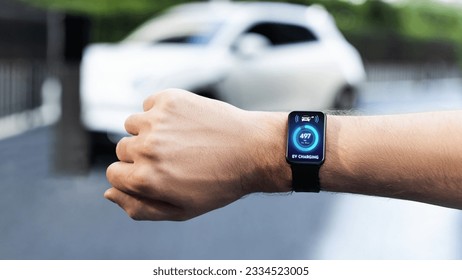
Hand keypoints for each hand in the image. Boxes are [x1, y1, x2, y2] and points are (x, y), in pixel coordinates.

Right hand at [105, 89, 290, 220]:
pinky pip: (148, 104)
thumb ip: (139, 207)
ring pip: (132, 125)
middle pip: (123, 149)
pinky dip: (160, 112)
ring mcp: (157, 120)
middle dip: (142, 155)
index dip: (133, 175)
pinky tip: (184, 122)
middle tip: (175, 157)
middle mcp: (146, 148)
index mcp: (145, 179)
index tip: (155, 173)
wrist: (253, 150)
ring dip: (149, 131)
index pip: (113, 174)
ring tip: (179, 139)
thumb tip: (108, 193)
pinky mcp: (169, 99)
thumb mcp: (181, 210)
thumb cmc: (219, 183)